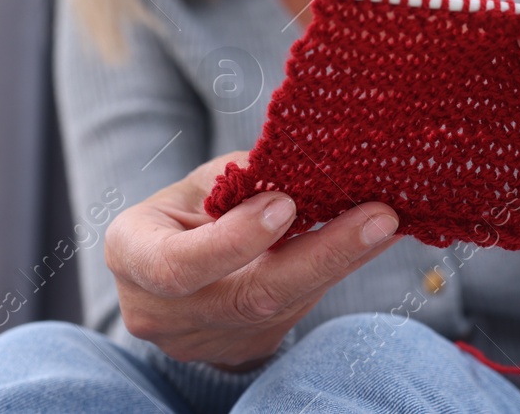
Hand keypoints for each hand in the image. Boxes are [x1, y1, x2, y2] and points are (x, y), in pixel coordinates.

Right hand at [105, 152, 401, 370]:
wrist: (175, 265)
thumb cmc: (189, 209)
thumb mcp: (198, 184)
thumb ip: (241, 181)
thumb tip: (311, 167)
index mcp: (132, 255)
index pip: (179, 265)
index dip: (234, 241)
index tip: (287, 205)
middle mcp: (158, 312)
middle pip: (248, 297)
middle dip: (321, 255)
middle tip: (379, 218)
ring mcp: (200, 342)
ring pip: (283, 307)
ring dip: (341, 262)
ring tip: (388, 223)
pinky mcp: (241, 351)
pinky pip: (296, 311)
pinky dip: (334, 272)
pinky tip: (370, 241)